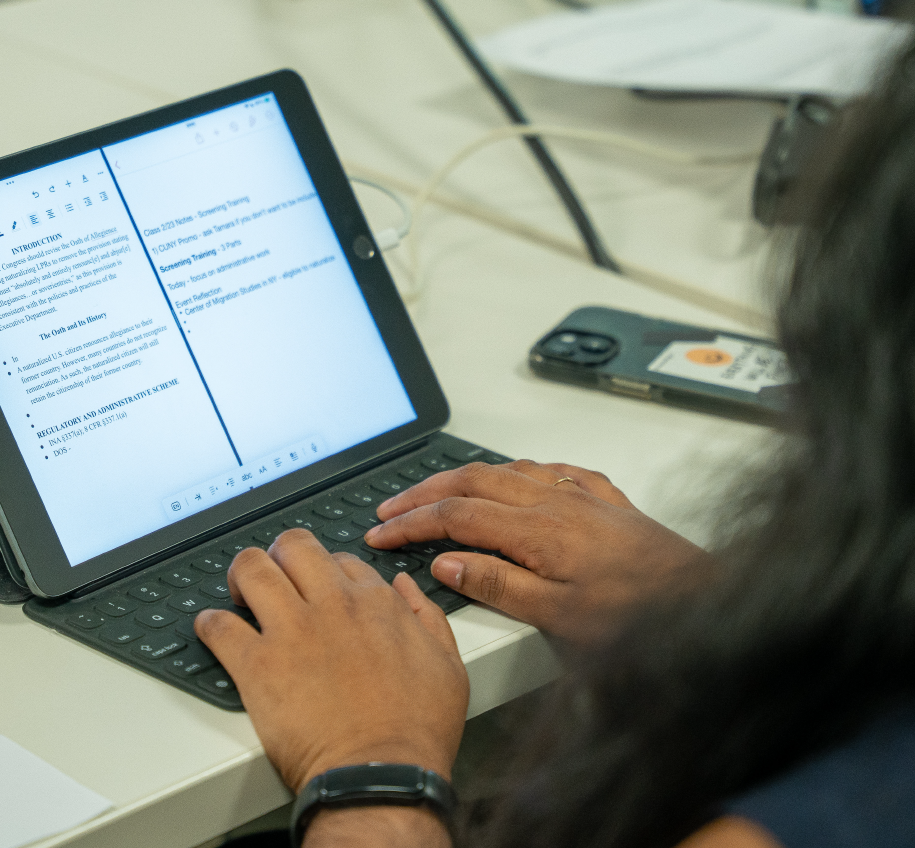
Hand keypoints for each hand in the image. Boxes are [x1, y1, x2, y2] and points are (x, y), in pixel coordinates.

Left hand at [194, 529, 468, 792]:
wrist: (381, 776)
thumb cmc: (416, 731)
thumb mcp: (448, 665)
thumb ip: (428, 617)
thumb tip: (405, 587)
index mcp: (375, 602)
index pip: (341, 560)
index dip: (327, 570)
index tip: (319, 586)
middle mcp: (332, 604)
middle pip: (293, 546)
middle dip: (280, 553)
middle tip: (275, 574)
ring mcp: (292, 630)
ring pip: (252, 569)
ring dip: (241, 574)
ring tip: (239, 591)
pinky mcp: (258, 664)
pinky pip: (220, 626)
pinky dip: (210, 624)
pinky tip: (212, 628)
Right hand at [364, 460, 706, 642]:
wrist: (707, 603)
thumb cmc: (641, 618)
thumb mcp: (561, 618)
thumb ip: (499, 584)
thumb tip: (446, 560)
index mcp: (538, 531)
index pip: (456, 515)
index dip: (410, 522)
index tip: (381, 532)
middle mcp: (556, 501)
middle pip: (472, 481)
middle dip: (423, 491)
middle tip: (390, 507)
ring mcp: (581, 495)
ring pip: (507, 469)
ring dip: (463, 477)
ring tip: (436, 489)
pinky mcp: (605, 498)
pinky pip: (550, 469)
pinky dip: (517, 470)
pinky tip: (516, 476)